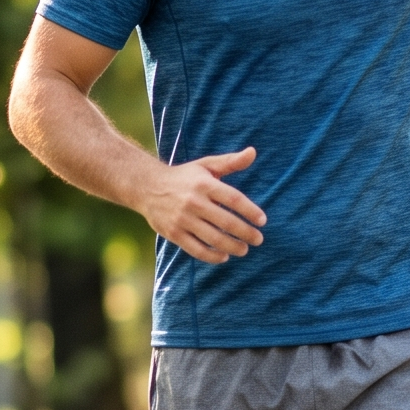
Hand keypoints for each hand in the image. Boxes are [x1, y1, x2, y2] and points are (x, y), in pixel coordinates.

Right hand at [135, 146, 265, 262]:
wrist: (147, 187)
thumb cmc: (184, 177)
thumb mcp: (206, 165)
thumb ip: (230, 162)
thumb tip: (253, 152)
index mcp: (204, 184)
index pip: (233, 199)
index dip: (250, 211)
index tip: (262, 221)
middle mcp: (194, 202)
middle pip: (226, 221)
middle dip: (246, 233)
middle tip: (258, 239)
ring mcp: (183, 219)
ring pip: (213, 238)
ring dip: (233, 247)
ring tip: (244, 249)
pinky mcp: (174, 233)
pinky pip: (197, 249)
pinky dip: (212, 256)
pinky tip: (224, 256)